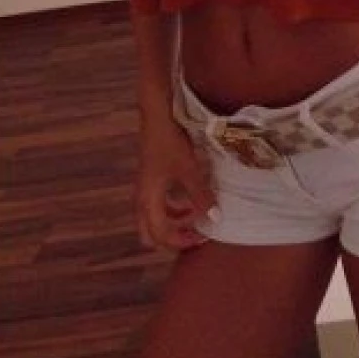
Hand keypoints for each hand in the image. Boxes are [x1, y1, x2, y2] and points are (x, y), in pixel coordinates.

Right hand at [135, 120, 217, 251]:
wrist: (158, 116)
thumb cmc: (170, 142)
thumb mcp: (189, 169)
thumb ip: (201, 195)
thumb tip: (215, 219)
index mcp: (148, 201)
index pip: (160, 235)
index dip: (181, 242)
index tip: (203, 237)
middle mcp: (143, 199)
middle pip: (151, 233)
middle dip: (173, 238)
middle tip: (197, 234)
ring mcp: (145, 188)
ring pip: (156, 218)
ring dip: (175, 223)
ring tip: (198, 218)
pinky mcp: (151, 178)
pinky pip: (160, 203)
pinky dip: (175, 208)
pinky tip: (192, 199)